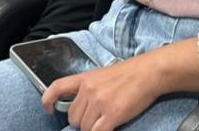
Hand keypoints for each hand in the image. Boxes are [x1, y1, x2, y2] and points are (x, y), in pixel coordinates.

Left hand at [43, 55, 163, 130]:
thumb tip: (82, 108)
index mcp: (86, 78)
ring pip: (85, 128)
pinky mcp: (111, 114)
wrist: (150, 72)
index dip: (48, 100)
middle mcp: (89, 90)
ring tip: (107, 120)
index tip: (48, 109)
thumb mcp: (104, 75)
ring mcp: (100, 102)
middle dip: (83, 122)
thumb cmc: (131, 74)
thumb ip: (89, 89)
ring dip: (94, 129)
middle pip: (73, 118)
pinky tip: (110, 127)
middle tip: (97, 118)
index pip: (57, 87)